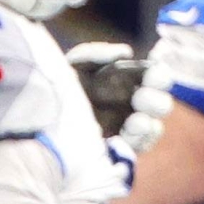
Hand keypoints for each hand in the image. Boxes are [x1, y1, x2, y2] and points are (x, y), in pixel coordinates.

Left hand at [65, 39, 175, 159]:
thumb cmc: (62, 86)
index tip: (152, 76)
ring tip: (134, 122)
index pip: (158, 78)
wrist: (41, 116)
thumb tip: (125, 53)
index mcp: (130, 82)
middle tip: (140, 98)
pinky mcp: (119, 150)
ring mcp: (128, 130)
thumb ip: (95, 53)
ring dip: (147, 125)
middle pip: (162, 105)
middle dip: (156, 102)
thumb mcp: (74, 65)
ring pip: (153, 129)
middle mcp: (134, 106)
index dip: (160, 77)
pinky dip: (136, 143)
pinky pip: (138, 149)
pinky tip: (125, 135)